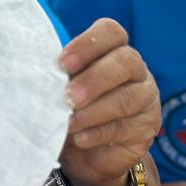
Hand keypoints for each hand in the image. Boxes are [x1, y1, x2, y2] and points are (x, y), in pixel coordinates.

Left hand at [58, 19, 160, 185]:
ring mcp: (145, 98)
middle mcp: (135, 69)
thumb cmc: (70, 108)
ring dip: (94, 111)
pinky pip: (125, 127)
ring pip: (126, 97)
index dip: (88, 44)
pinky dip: (99, 133)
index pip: (111, 32)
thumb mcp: (61, 88)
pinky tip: (80, 138)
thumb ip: (58, 76)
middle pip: (125, 61)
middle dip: (94, 79)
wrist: (85, 153)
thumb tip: (37, 73)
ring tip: (69, 122)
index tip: (62, 64)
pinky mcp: (147, 128)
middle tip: (69, 97)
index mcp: (113, 49)